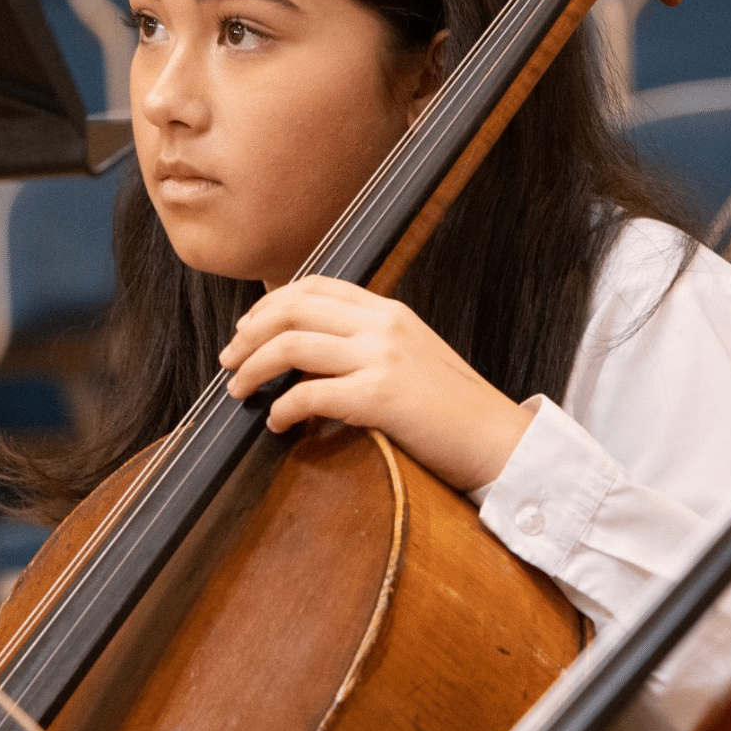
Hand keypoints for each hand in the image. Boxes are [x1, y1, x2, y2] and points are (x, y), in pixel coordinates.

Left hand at [219, 277, 533, 492]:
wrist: (501, 443)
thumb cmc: (455, 413)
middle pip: (292, 309)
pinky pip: (309, 394)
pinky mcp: (380, 397)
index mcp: (389, 312)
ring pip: (291, 346)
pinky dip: (281, 409)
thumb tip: (312, 359)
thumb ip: (370, 347)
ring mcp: (382, 358)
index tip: (245, 331)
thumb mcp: (414, 358)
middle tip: (229, 362)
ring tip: (239, 393)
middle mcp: (383, 325)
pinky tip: (277, 424)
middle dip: (248, 335)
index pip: (313, 287)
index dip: (268, 306)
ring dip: (252, 370)